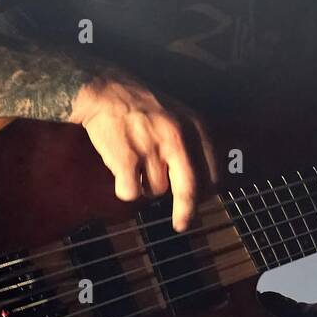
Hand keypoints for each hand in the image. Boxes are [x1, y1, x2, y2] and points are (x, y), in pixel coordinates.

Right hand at [70, 73, 218, 229]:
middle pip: (189, 188)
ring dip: (145, 185)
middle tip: (182, 224)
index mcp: (194, 126)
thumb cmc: (142, 106)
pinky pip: (131, 192)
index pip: (212, 170)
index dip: (207, 191)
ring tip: (136, 163)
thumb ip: (194, 142)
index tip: (201, 200)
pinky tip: (121, 172)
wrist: (104, 91)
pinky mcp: (127, 159)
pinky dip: (125, 189)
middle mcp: (177, 138)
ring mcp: (152, 149)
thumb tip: (208, 181)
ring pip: (155, 190)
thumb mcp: (179, 114)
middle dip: (186, 210)